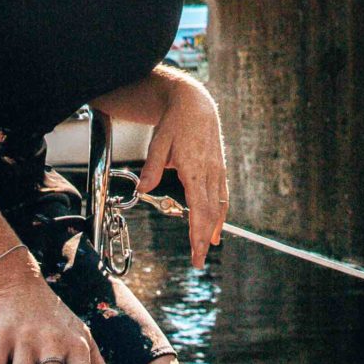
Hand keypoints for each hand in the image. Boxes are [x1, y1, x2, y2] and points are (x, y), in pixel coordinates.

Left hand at [140, 75, 226, 269]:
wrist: (195, 103)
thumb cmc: (175, 122)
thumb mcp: (158, 141)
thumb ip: (151, 167)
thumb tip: (141, 190)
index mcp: (194, 167)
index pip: (199, 208)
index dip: (198, 232)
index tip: (197, 251)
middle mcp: (210, 171)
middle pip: (210, 212)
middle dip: (205, 237)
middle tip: (199, 259)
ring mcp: (217, 170)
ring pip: (219, 205)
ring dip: (215, 228)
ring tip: (210, 246)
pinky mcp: (218, 168)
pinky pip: (222, 195)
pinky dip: (220, 213)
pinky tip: (217, 225)